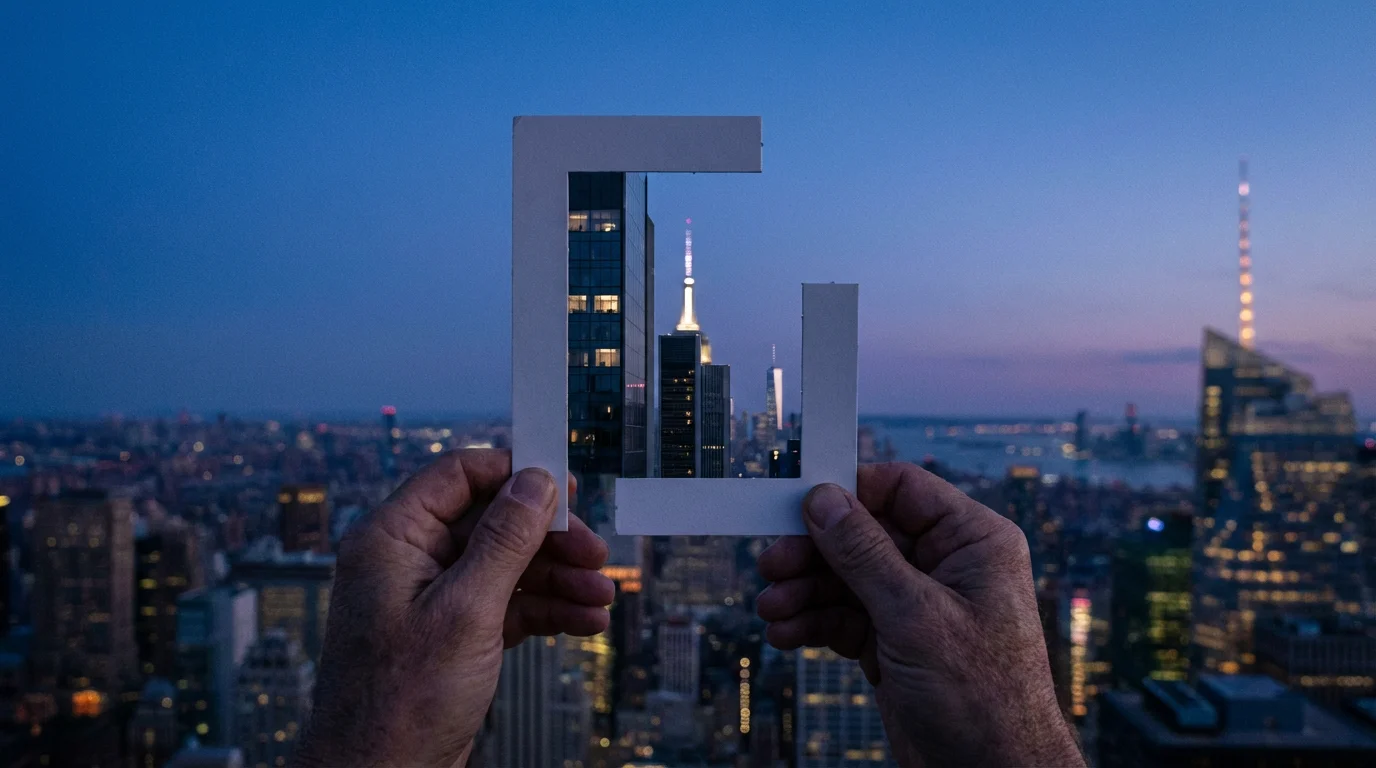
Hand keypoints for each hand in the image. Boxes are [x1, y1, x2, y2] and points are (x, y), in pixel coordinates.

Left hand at [295, 449, 613, 767]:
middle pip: (492, 522)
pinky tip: (582, 620)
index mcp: (393, 539)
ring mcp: (431, 598)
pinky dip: (546, 609)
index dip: (514, 474)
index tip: (566, 483)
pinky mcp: (452, 633)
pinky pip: (507, 603)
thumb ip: (504, 540)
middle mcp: (409, 561)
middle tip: (595, 551)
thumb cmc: (400, 703)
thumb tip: (535, 482)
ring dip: (558, 577)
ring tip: (599, 596)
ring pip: (507, 565)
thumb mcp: (466, 611)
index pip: (458, 476)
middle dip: (549, 537)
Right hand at [756, 463, 1082, 766]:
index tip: (799, 502)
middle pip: (863, 534)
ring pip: (846, 577)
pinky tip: (786, 634)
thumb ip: (864, 553)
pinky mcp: (895, 641)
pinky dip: (813, 622)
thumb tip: (825, 500)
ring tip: (773, 609)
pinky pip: (844, 616)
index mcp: (972, 543)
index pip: (903, 490)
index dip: (850, 492)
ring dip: (805, 591)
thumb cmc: (985, 699)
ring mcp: (918, 605)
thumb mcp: (915, 616)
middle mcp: (946, 566)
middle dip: (814, 552)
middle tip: (772, 564)